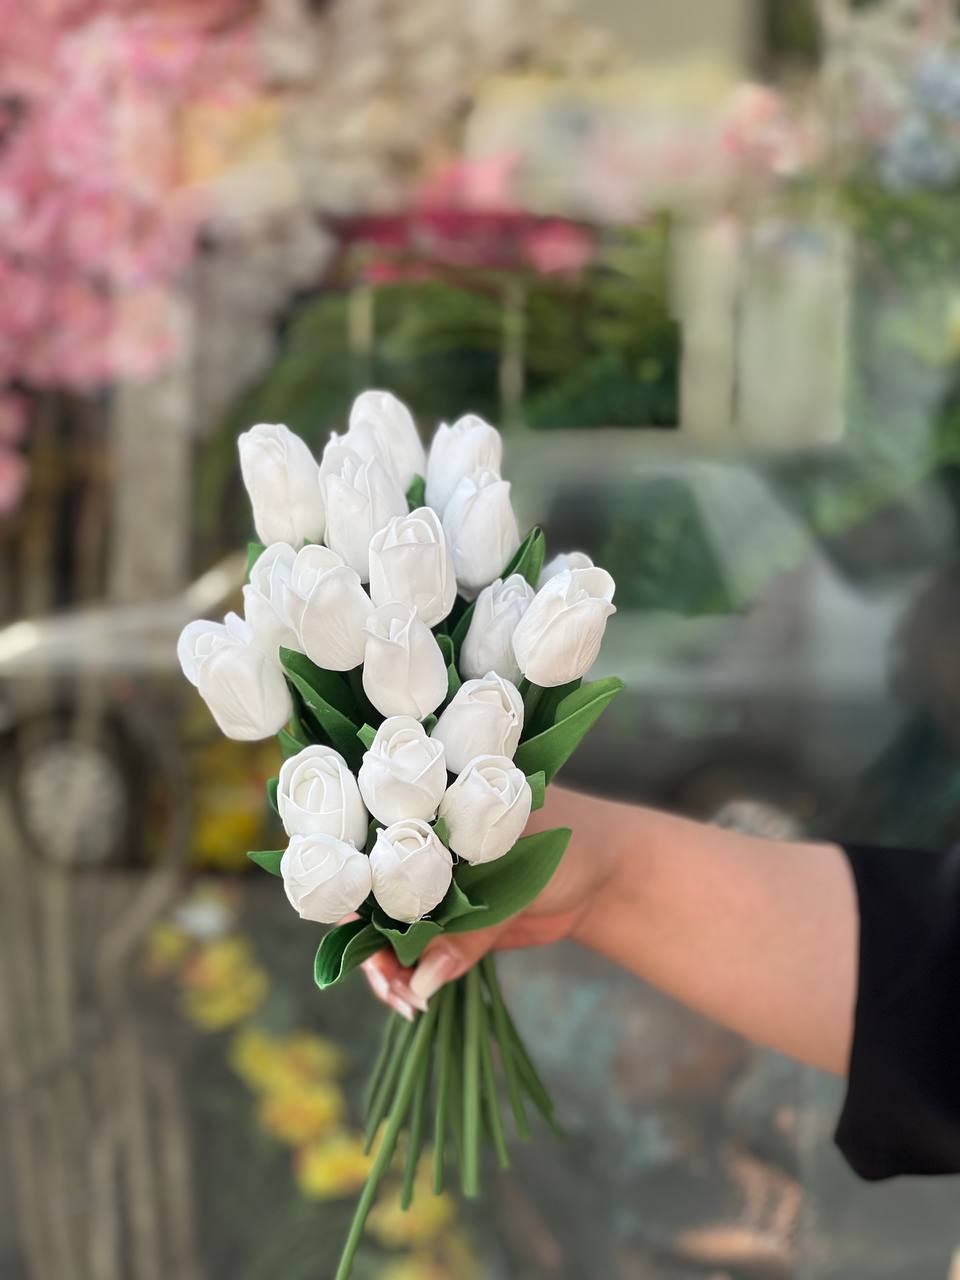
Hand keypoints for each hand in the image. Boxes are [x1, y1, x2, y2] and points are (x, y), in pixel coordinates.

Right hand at [361, 784, 623, 1017]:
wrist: (605, 873)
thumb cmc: (564, 845)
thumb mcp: (512, 878)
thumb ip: (469, 930)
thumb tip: (423, 980)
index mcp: (427, 809)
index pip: (369, 848)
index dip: (355, 890)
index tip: (359, 932)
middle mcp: (420, 845)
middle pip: (372, 898)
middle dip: (371, 945)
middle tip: (393, 986)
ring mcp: (433, 887)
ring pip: (389, 932)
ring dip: (390, 971)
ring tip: (407, 1001)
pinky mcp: (450, 923)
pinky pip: (418, 952)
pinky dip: (413, 977)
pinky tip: (415, 1000)